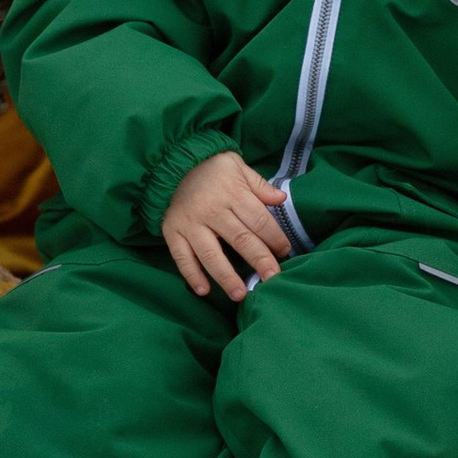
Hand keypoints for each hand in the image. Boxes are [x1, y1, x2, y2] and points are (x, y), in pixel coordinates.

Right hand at [163, 151, 291, 300]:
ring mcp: (191, 223)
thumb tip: (281, 199)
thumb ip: (259, 185)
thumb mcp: (238, 167)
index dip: (274, 238)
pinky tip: (204, 290)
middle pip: (240, 240)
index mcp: (232, 193)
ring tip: (240, 294)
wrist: (173, 162)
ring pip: (211, 254)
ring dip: (226, 276)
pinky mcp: (172, 232)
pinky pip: (182, 257)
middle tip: (272, 279)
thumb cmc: (212, 168)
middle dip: (259, 261)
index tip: (285, 252)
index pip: (258, 220)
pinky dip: (192, 274)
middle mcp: (212, 210)